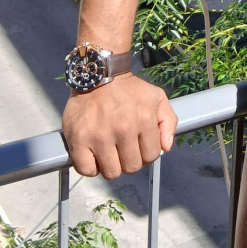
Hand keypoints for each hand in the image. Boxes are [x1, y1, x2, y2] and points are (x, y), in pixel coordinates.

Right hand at [62, 73, 176, 178]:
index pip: (151, 156)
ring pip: (111, 172)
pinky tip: (94, 155)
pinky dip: (91, 167)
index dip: (146, 154)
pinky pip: (87, 170)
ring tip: (109, 151)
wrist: (99, 75)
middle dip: (130, 160)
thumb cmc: (129, 90)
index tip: (139, 146)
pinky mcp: (78, 140)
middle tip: (123, 148)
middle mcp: (123, 129)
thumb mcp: (157, 97)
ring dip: (112, 165)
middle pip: (131, 167)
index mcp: (144, 120)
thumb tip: (166, 148)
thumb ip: (168, 122)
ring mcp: (99, 136)